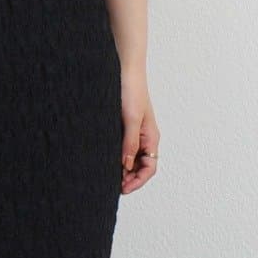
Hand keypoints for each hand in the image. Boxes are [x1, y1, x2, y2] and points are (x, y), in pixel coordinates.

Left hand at [119, 68, 159, 194]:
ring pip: (131, 159)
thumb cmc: (132, 91)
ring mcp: (135, 133)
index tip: (123, 188)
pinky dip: (117, 158)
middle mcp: (145, 138)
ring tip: (108, 177)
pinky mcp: (124, 128)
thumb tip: (126, 165)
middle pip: (141, 167)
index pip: (150, 168)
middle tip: (113, 186)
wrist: (124, 70)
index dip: (138, 181)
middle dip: (129, 178)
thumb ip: (130, 142)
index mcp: (151, 137)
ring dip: (123, 170)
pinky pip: (123, 148)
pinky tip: (105, 161)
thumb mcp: (131, 119)